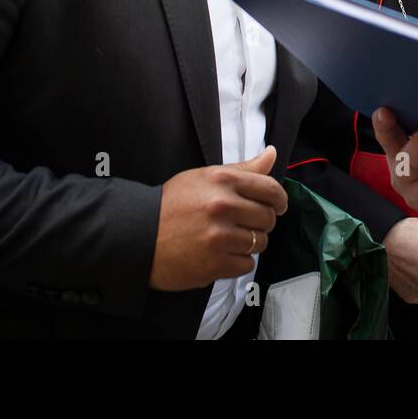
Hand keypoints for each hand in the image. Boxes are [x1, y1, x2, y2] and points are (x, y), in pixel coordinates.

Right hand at [149, 145, 287, 290]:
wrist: (138, 236)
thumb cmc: (171, 205)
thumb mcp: (204, 177)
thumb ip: (242, 169)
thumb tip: (271, 154)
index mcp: (222, 181)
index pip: (270, 189)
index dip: (279, 199)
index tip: (277, 206)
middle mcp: (223, 206)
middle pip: (268, 218)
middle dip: (261, 222)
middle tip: (245, 224)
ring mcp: (219, 236)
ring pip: (260, 242)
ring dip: (249, 243)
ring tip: (228, 238)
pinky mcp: (215, 263)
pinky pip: (247, 264)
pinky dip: (238, 261)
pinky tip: (221, 254)